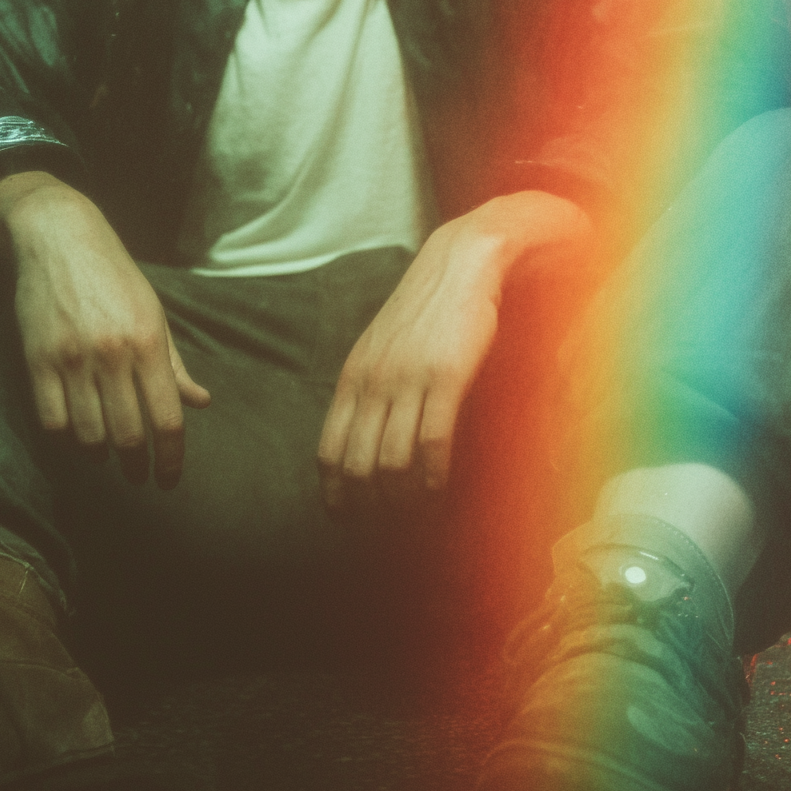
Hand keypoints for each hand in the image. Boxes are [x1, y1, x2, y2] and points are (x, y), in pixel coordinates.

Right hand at [0, 172, 209, 487]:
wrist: (58, 238)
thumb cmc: (114, 276)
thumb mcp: (154, 313)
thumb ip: (174, 364)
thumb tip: (199, 403)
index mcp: (149, 343)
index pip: (168, 420)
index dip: (172, 458)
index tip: (169, 478)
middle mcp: (113, 355)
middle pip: (129, 435)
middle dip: (136, 465)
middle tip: (137, 474)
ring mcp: (72, 359)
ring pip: (89, 435)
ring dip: (101, 455)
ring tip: (106, 455)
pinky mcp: (37, 361)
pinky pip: (52, 422)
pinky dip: (66, 439)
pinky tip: (75, 436)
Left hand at [317, 191, 594, 514]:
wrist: (461, 262)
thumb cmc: (425, 309)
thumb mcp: (382, 348)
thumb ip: (370, 389)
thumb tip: (366, 438)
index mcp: (353, 377)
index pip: (329, 451)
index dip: (335, 494)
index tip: (348, 519)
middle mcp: (373, 382)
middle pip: (356, 466)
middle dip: (368, 507)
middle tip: (388, 528)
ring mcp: (406, 380)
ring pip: (391, 462)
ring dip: (403, 499)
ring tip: (418, 515)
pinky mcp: (444, 377)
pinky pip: (432, 442)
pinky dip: (433, 477)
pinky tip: (440, 490)